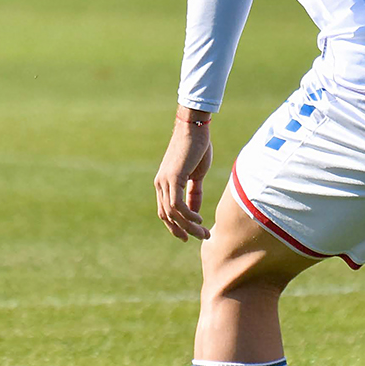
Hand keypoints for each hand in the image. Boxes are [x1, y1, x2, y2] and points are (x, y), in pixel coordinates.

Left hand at [154, 112, 213, 241]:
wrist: (194, 127)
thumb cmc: (196, 148)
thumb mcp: (196, 175)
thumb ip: (194, 193)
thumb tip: (195, 213)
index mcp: (164, 183)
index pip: (165, 211)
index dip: (175, 226)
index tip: (188, 236)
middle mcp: (160, 184)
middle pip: (167, 216)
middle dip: (183, 230)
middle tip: (200, 238)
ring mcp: (165, 181)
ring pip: (173, 213)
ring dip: (189, 226)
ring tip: (204, 232)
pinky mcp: (173, 178)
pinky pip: (177, 204)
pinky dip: (188, 215)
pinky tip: (199, 219)